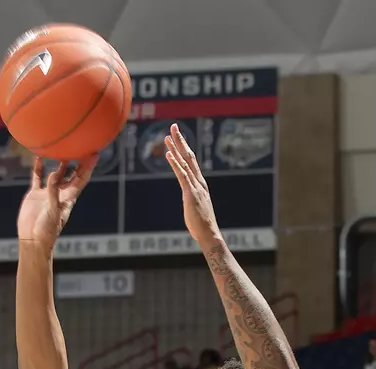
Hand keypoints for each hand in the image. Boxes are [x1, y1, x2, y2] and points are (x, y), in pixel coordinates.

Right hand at [17, 157, 95, 250]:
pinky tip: (39, 157)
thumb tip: (54, 174)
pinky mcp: (36, 195)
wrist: (32, 239)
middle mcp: (60, 193)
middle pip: (72, 174)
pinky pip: (38, 178)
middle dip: (78, 161)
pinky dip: (39, 168)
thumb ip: (53, 193)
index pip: (81, 179)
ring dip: (60, 163)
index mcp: (69, 197)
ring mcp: (48, 193)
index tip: (94, 153)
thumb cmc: (46, 230)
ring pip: (56, 174)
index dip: (88, 167)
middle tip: (81, 146)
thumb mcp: (52, 211)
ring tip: (62, 148)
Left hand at [163, 123, 220, 245]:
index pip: (191, 161)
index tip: (177, 137)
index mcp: (200, 184)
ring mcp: (195, 187)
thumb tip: (189, 200)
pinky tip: (168, 154)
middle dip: (181, 141)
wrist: (209, 234)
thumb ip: (192, 199)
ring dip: (175, 148)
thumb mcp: (195, 207)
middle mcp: (198, 182)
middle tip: (173, 127)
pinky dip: (175, 163)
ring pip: (185, 163)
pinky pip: (181, 175)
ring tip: (166, 137)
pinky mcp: (190, 193)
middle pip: (189, 156)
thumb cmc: (202, 224)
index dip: (184, 147)